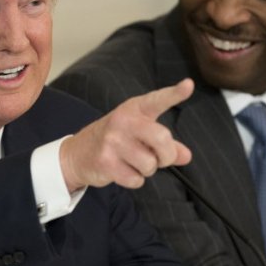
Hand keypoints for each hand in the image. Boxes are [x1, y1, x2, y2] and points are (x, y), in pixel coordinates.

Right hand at [60, 78, 193, 191]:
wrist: (77, 153)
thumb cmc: (115, 141)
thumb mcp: (139, 134)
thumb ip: (165, 143)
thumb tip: (186, 156)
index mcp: (134, 109)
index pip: (157, 100)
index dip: (174, 93)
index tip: (188, 85)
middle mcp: (123, 121)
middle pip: (162, 139)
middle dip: (166, 156)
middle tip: (160, 159)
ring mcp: (112, 141)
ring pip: (150, 164)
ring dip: (147, 170)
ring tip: (133, 163)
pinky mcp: (105, 161)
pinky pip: (136, 179)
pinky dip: (134, 180)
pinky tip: (122, 171)